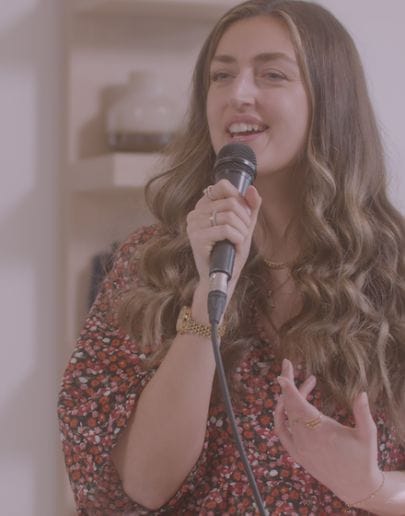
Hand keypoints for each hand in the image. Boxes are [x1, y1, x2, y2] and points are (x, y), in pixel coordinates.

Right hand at [186, 179, 260, 297]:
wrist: (223, 277)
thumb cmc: (231, 251)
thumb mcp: (244, 226)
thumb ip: (250, 207)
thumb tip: (252, 189)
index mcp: (203, 206)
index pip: (222, 186)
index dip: (239, 197)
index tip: (244, 214)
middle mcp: (195, 213)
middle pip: (230, 202)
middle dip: (244, 219)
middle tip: (244, 233)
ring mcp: (193, 226)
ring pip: (229, 216)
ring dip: (242, 230)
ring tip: (239, 241)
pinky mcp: (197, 239)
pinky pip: (225, 229)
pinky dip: (237, 238)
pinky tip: (235, 245)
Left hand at [274, 359, 381, 505]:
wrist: (356, 487)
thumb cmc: (363, 458)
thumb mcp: (367, 434)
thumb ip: (362, 413)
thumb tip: (361, 393)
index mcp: (320, 431)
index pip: (298, 405)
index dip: (289, 389)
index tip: (281, 375)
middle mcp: (305, 438)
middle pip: (289, 405)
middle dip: (288, 383)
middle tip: (288, 364)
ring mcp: (298, 447)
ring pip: (286, 415)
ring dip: (289, 397)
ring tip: (308, 383)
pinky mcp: (296, 454)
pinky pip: (282, 431)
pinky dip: (281, 416)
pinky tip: (288, 406)